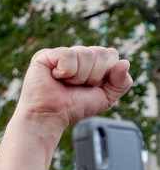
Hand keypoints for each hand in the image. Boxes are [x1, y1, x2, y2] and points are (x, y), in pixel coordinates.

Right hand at [13, 46, 131, 134]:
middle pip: (101, 52)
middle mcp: (77, 54)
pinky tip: (55, 77)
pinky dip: (65, 71)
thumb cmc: (73, 107)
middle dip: (93, 75)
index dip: (105, 73)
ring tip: (64, 83)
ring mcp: (61, 53)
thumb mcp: (106, 97)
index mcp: (91, 61)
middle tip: (76, 86)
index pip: (111, 54)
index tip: (90, 86)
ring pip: (85, 54)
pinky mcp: (45, 55)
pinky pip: (68, 55)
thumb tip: (124, 63)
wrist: (50, 117)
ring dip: (78, 76)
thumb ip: (122, 82)